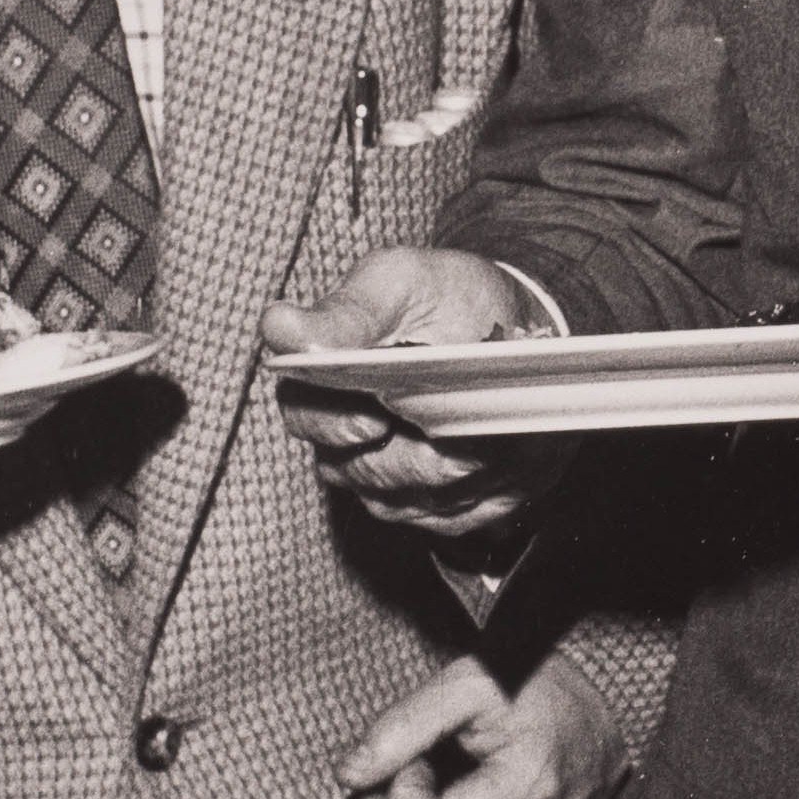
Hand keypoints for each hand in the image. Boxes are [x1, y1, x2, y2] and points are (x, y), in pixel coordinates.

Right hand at [264, 245, 568, 543]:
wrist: (509, 322)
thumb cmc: (443, 298)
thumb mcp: (398, 283)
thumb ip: (346, 311)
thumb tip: (280, 328)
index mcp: (320, 387)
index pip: (307, 419)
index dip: (337, 426)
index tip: (375, 423)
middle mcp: (347, 447)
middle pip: (366, 472)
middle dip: (417, 457)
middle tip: (462, 437)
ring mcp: (394, 484)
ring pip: (417, 499)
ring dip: (463, 470)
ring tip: (501, 436)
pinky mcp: (443, 508)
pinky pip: (461, 515)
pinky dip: (494, 487)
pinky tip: (517, 454)